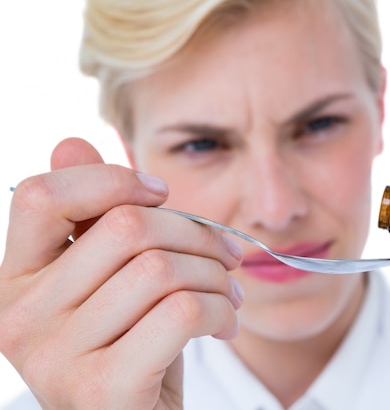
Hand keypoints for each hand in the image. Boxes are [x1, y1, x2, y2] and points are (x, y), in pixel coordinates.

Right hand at [0, 138, 243, 408]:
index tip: (163, 194)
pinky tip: (226, 325)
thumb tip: (71, 141)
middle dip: (197, 233)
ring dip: (217, 277)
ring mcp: (54, 356)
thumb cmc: (133, 348)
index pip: (39, 195)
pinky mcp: (102, 387)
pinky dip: (221, 310)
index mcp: (16, 280)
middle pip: (126, 227)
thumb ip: (93, 219)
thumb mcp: (113, 283)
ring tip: (230, 294)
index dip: (112, 179)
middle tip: (227, 255)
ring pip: (161, 268)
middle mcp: (20, 316)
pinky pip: (183, 312)